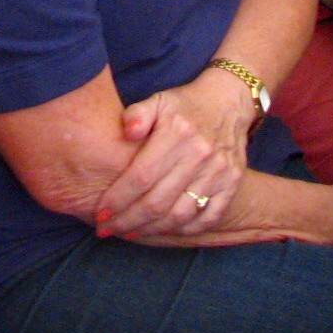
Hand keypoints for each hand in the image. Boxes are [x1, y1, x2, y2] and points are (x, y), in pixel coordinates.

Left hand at [92, 69, 255, 238]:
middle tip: (108, 229)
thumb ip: (138, 113)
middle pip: (158, 202)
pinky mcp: (232, 184)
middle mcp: (199, 155)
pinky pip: (207, 218)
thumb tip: (128, 130)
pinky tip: (163, 231)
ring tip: (131, 232)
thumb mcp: (158, 100)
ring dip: (152, 230)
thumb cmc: (185, 105)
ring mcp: (219, 172)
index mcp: (177, 134)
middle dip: (128, 220)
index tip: (100, 214)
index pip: (141, 177)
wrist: (228, 102)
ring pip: (180, 215)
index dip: (118, 199)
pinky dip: (184, 231)